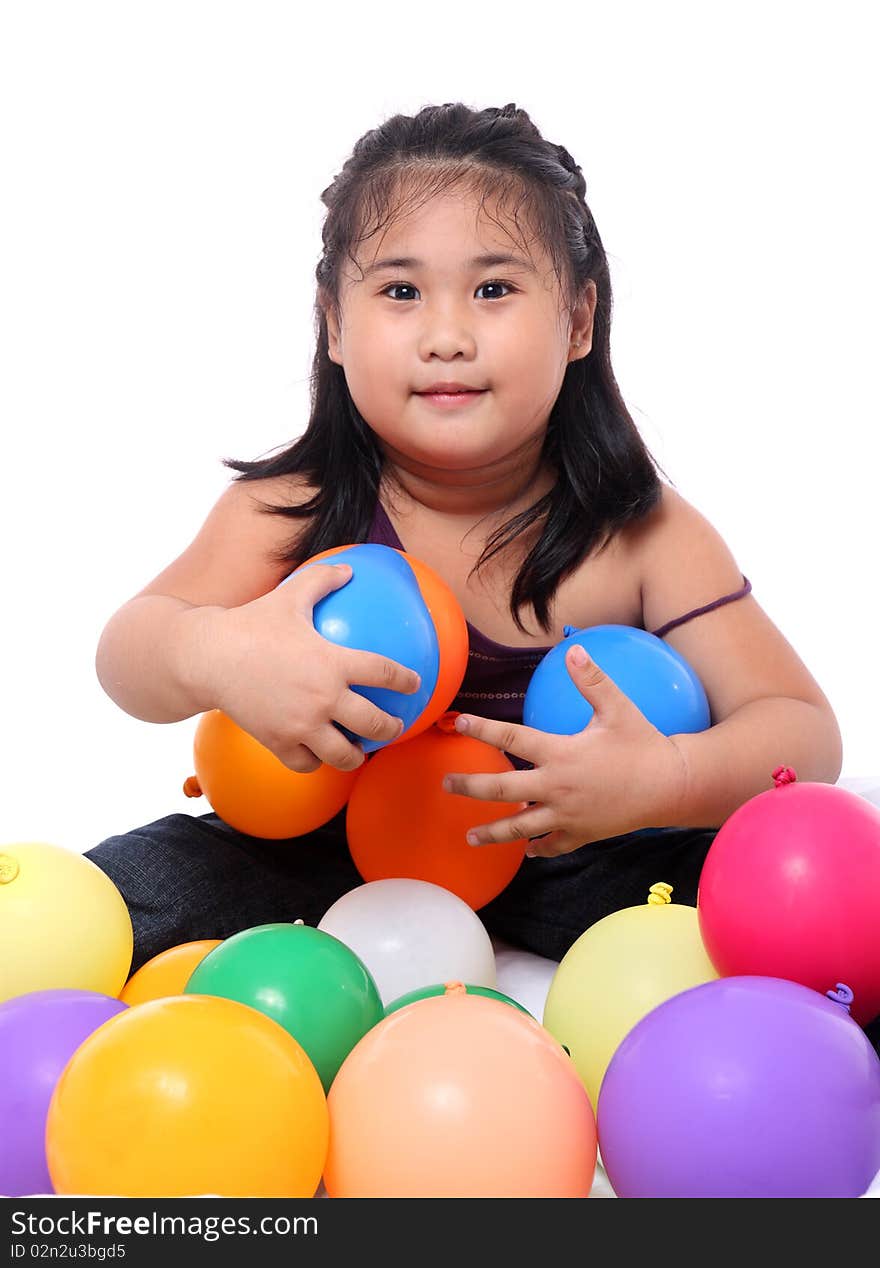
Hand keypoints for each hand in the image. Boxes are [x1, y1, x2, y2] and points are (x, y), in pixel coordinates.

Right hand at [212, 563, 421, 773]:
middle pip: (374, 724)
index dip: (405, 681)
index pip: (384, 673)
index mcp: (333, 662)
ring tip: (359, 751)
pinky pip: (307, 764)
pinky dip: (315, 762)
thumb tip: (349, 569)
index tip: (414, 685)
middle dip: (391, 728)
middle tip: (394, 726)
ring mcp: (302, 724)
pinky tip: (317, 755)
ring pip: (344, 755)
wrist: (207, 658)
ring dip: (357, 755)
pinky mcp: (279, 742)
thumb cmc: (250, 624)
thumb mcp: (290, 596)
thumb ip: (322, 581)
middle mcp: (323, 698)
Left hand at [441, 643, 690, 856]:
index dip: (482, 729)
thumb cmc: (644, 744)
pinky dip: (538, 848)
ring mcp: (568, 814)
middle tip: (445, 784)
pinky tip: (526, 851)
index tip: (458, 723)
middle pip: (502, 789)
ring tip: (469, 837)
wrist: (672, 786)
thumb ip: (592, 680)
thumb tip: (573, 650)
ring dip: (493, 832)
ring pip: (521, 826)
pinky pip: (554, 844)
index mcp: (561, 753)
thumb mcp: (618, 708)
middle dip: (470, 787)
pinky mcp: (583, 833)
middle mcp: (557, 786)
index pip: (512, 739)